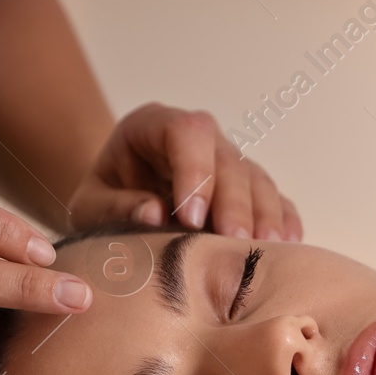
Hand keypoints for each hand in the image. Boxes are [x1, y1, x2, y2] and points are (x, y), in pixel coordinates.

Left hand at [67, 102, 302, 241]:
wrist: (115, 207)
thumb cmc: (102, 203)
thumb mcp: (88, 207)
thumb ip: (114, 207)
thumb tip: (151, 213)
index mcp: (153, 127)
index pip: (185, 131)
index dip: (194, 170)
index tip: (189, 217)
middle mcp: (198, 139)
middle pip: (227, 158)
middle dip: (233, 201)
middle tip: (233, 240)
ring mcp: (227, 162)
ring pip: (256, 178)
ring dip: (264, 213)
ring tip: (265, 247)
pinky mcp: (248, 190)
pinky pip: (276, 199)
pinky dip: (284, 221)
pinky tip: (286, 245)